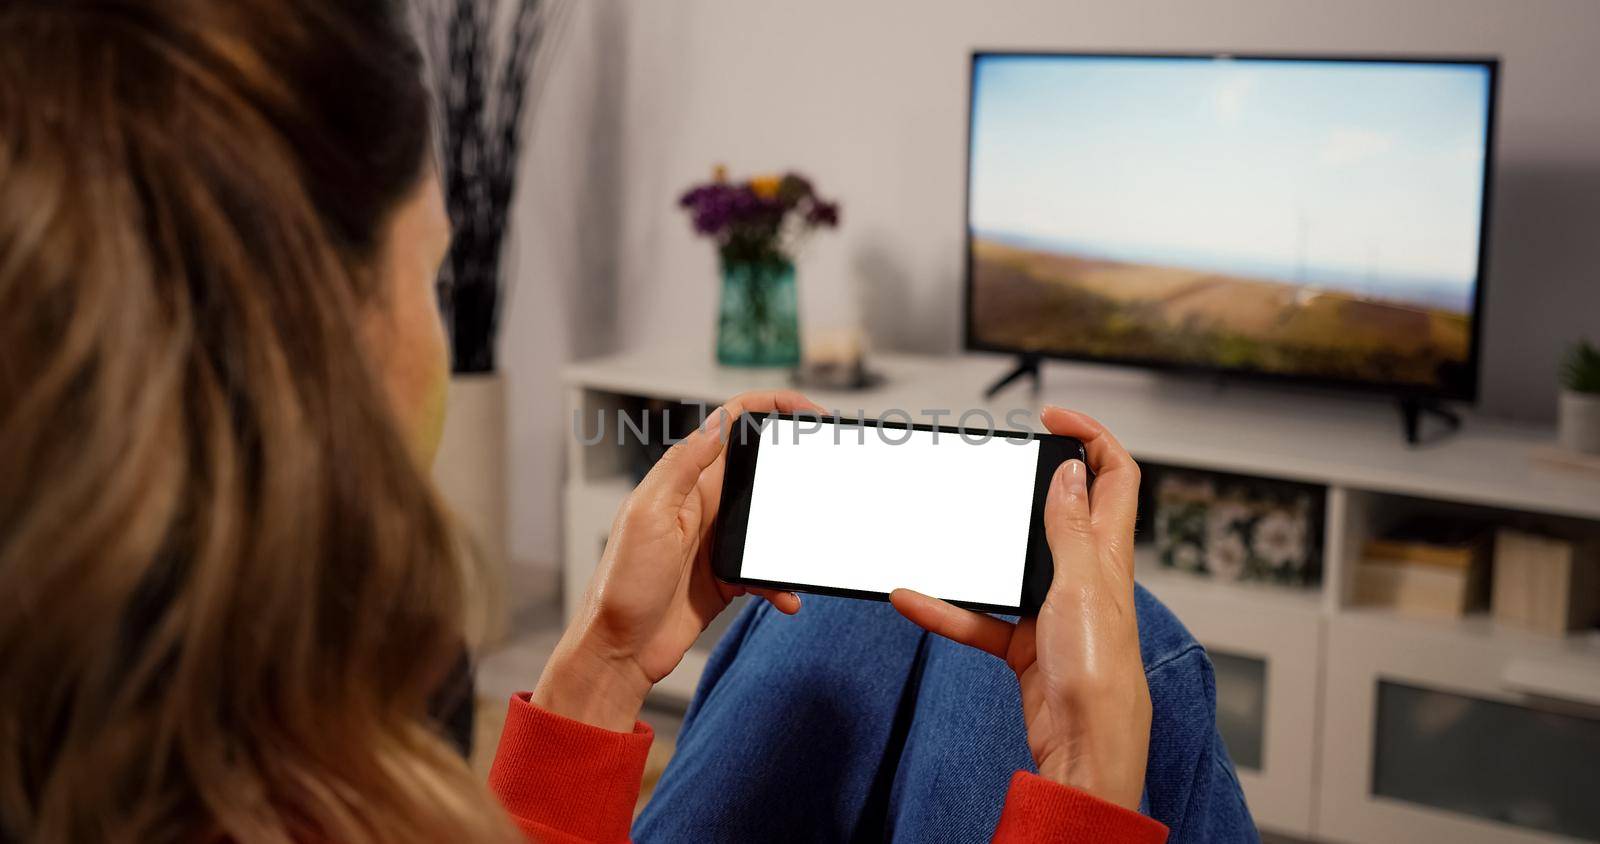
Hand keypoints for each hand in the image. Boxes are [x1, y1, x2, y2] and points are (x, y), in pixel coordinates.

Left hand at [533, 390, 823, 730]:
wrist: (619, 649)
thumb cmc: (622, 584)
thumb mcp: (648, 515)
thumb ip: (683, 467)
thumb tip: (718, 423)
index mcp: (686, 481)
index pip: (732, 425)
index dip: (771, 407)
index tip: (809, 411)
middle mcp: (705, 504)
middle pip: (762, 468)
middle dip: (797, 466)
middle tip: (829, 472)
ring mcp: (719, 541)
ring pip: (772, 520)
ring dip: (795, 533)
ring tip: (811, 547)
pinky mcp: (729, 576)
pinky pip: (768, 569)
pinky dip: (782, 581)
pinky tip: (787, 596)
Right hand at [890, 406, 1149, 810]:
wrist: (1084, 749)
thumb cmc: (1099, 676)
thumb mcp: (1081, 585)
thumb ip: (1070, 527)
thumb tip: (1072, 472)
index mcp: (1109, 553)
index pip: (1116, 477)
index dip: (1093, 438)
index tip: (1053, 417)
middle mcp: (1085, 576)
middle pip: (1064, 511)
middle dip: (1031, 482)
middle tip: (1000, 460)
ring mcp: (1054, 609)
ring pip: (1012, 563)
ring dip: (977, 548)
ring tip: (948, 522)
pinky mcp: (1026, 644)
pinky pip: (979, 617)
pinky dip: (947, 609)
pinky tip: (914, 600)